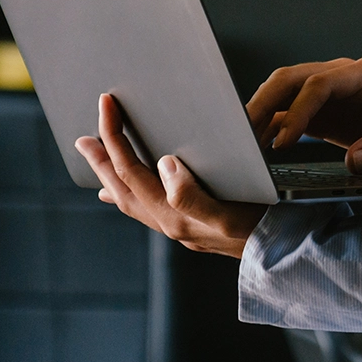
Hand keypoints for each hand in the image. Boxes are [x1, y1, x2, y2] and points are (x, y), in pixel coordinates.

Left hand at [79, 92, 266, 257]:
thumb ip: (190, 195)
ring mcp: (174, 227)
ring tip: (94, 158)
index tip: (107, 106)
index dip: (115, 137)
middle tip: (83, 137)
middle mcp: (167, 224)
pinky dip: (126, 196)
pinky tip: (119, 195)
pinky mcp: (185, 227)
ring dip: (108, 176)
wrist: (278, 255)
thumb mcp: (226, 213)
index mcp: (172, 216)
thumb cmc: (258, 230)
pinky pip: (143, 209)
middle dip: (101, 158)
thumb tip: (164, 165)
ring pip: (128, 199)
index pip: (131, 170)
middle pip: (122, 186)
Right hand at [244, 56, 361, 174]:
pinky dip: (272, 127)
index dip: (298, 110)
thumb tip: (354, 162)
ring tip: (241, 143)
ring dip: (262, 113)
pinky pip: (290, 112)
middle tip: (241, 134)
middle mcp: (342, 77)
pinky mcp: (325, 111)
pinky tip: (258, 147)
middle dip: (264, 102)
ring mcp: (331, 92)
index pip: (320, 84)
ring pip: (285, 92)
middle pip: (292, 79)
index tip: (285, 142)